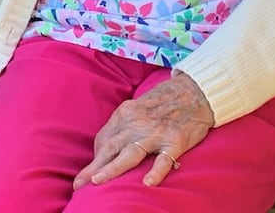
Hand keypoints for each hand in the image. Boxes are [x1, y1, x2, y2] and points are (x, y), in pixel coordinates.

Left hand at [72, 71, 214, 189]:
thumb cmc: (164, 102)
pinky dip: (156, 171)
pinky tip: (147, 183)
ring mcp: (156, 132)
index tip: (88, 175)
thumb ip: (125, 126)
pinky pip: (164, 158)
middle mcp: (137, 122)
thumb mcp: (139, 108)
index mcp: (125, 113)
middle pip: (111, 146)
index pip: (104, 139)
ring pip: (131, 153)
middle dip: (94, 167)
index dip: (96, 159)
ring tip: (98, 182)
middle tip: (79, 184)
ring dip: (113, 168)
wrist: (195, 91)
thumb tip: (108, 149)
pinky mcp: (175, 140)